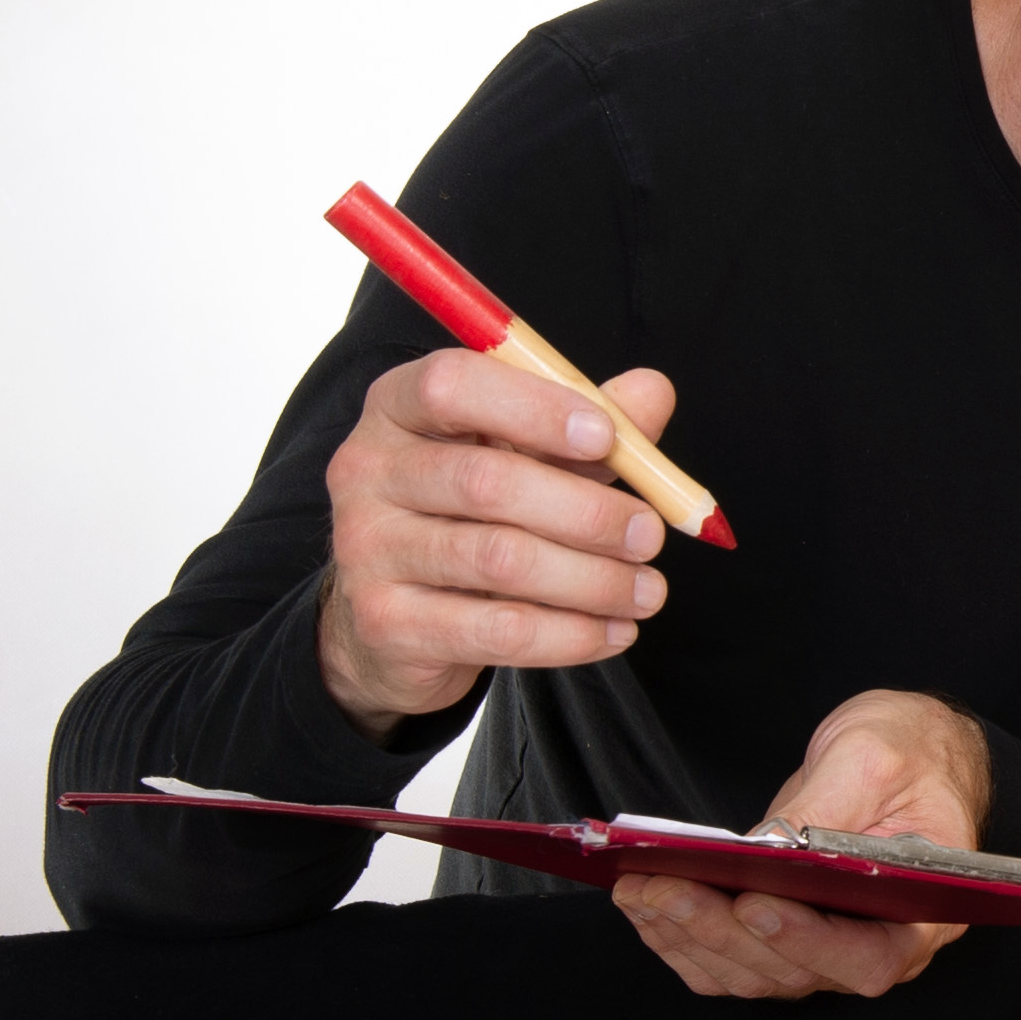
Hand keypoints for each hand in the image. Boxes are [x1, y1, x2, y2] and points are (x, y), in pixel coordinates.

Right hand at [319, 352, 675, 737]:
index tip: (606, 438)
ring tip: (649, 591)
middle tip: (650, 535)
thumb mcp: (529, 454)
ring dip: (594, 580)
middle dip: (588, 512)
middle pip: (486, 482)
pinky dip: (572, 634)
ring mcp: (367, 549)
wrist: (397, 620)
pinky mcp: (385, 623)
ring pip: (501, 561)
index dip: (535, 407)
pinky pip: (498, 630)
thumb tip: (653, 394)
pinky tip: (615, 631)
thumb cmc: (473, 514)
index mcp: (397, 407)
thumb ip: (591, 422)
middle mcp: (366, 471)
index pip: (451, 385)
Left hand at [614, 689, 991, 999]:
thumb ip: (826, 806)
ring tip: (640, 890)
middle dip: (720, 931)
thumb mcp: (875, 757)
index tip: (754, 904)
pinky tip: (647, 903)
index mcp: (922, 910)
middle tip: (664, 887)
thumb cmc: (911, 752)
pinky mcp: (786, 935)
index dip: (809, 943)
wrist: (906, 751)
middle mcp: (876, 942)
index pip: (870, 957)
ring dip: (688, 938)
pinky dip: (682, 940)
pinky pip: (730, 962)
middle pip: (794, 971)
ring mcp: (827, 946)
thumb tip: (765, 847)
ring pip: (752, 974)